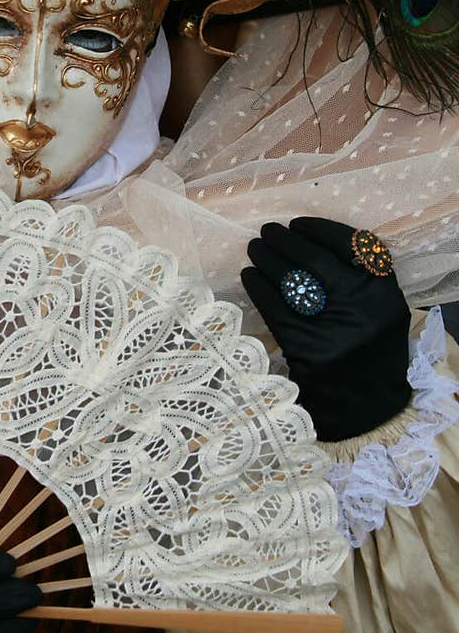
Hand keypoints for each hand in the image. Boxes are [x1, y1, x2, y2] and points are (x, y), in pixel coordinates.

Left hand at [241, 217, 411, 441]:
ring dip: (267, 259)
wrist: (367, 408)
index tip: (299, 224)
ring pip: (291, 280)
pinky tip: (249, 277)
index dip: (320, 230)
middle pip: (315, 259)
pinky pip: (274, 306)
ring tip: (255, 249)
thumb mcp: (381, 310)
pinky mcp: (306, 346)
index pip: (352, 245)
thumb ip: (358, 278)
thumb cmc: (370, 352)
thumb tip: (309, 241)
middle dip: (285, 240)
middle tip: (267, 232)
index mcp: (384, 291)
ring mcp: (333, 326)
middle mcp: (362, 305)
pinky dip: (258, 287)